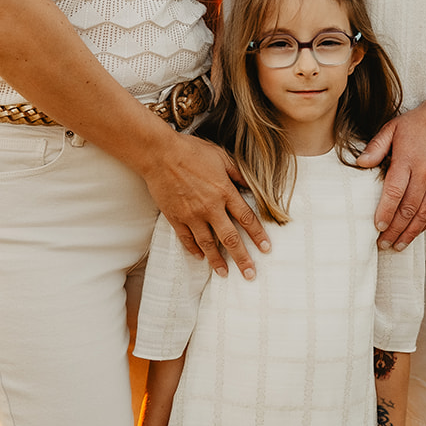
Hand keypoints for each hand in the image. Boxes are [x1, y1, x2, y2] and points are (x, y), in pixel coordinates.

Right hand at [144, 130, 269, 279]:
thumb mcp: (220, 157)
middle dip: (242, 258)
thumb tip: (251, 185)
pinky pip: (186, 239)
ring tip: (225, 273)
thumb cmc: (191, 151)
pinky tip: (199, 257)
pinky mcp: (175, 218)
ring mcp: (192, 215)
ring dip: (217, 260)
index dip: (258, 235)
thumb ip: (237, 173)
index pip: (246, 218)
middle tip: (250, 274)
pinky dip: (193, 250)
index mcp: (224, 191)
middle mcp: (210, 207)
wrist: (160, 154)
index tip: (266, 249)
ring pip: (208, 244)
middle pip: (230, 238)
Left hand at [357, 101, 425, 249]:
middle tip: (383, 243)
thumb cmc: (418, 123)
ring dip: (410, 233)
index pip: (395, 192)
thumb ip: (376, 147)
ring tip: (397, 245)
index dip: (386, 211)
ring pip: (424, 214)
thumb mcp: (392, 128)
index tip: (377, 226)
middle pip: (409, 208)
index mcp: (409, 159)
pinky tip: (415, 233)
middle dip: (395, 229)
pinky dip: (425, 225)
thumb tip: (360, 163)